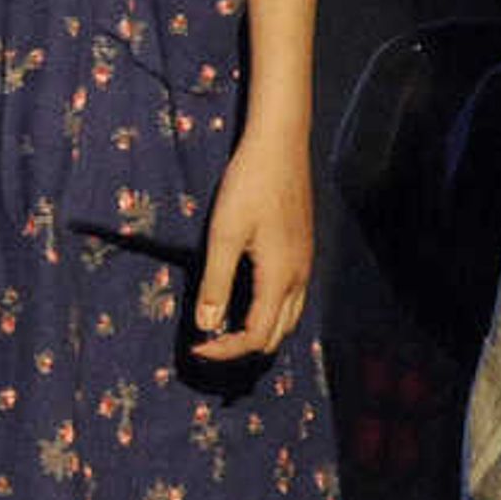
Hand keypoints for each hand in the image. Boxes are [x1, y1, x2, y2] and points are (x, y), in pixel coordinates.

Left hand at [189, 124, 312, 363]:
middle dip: (243, 347)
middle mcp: (299, 278)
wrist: (280, 149)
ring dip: (258, 331)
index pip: (257, 336)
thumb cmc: (249, 187)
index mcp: (281, 279)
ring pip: (288, 318)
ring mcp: (304, 265)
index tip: (196, 349)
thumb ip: (216, 283)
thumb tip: (207, 325)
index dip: (226, 350)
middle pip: (277, 334)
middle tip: (208, 344)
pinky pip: (290, 298)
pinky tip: (245, 302)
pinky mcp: (302, 252)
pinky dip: (268, 313)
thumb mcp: (224, 236)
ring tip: (224, 330)